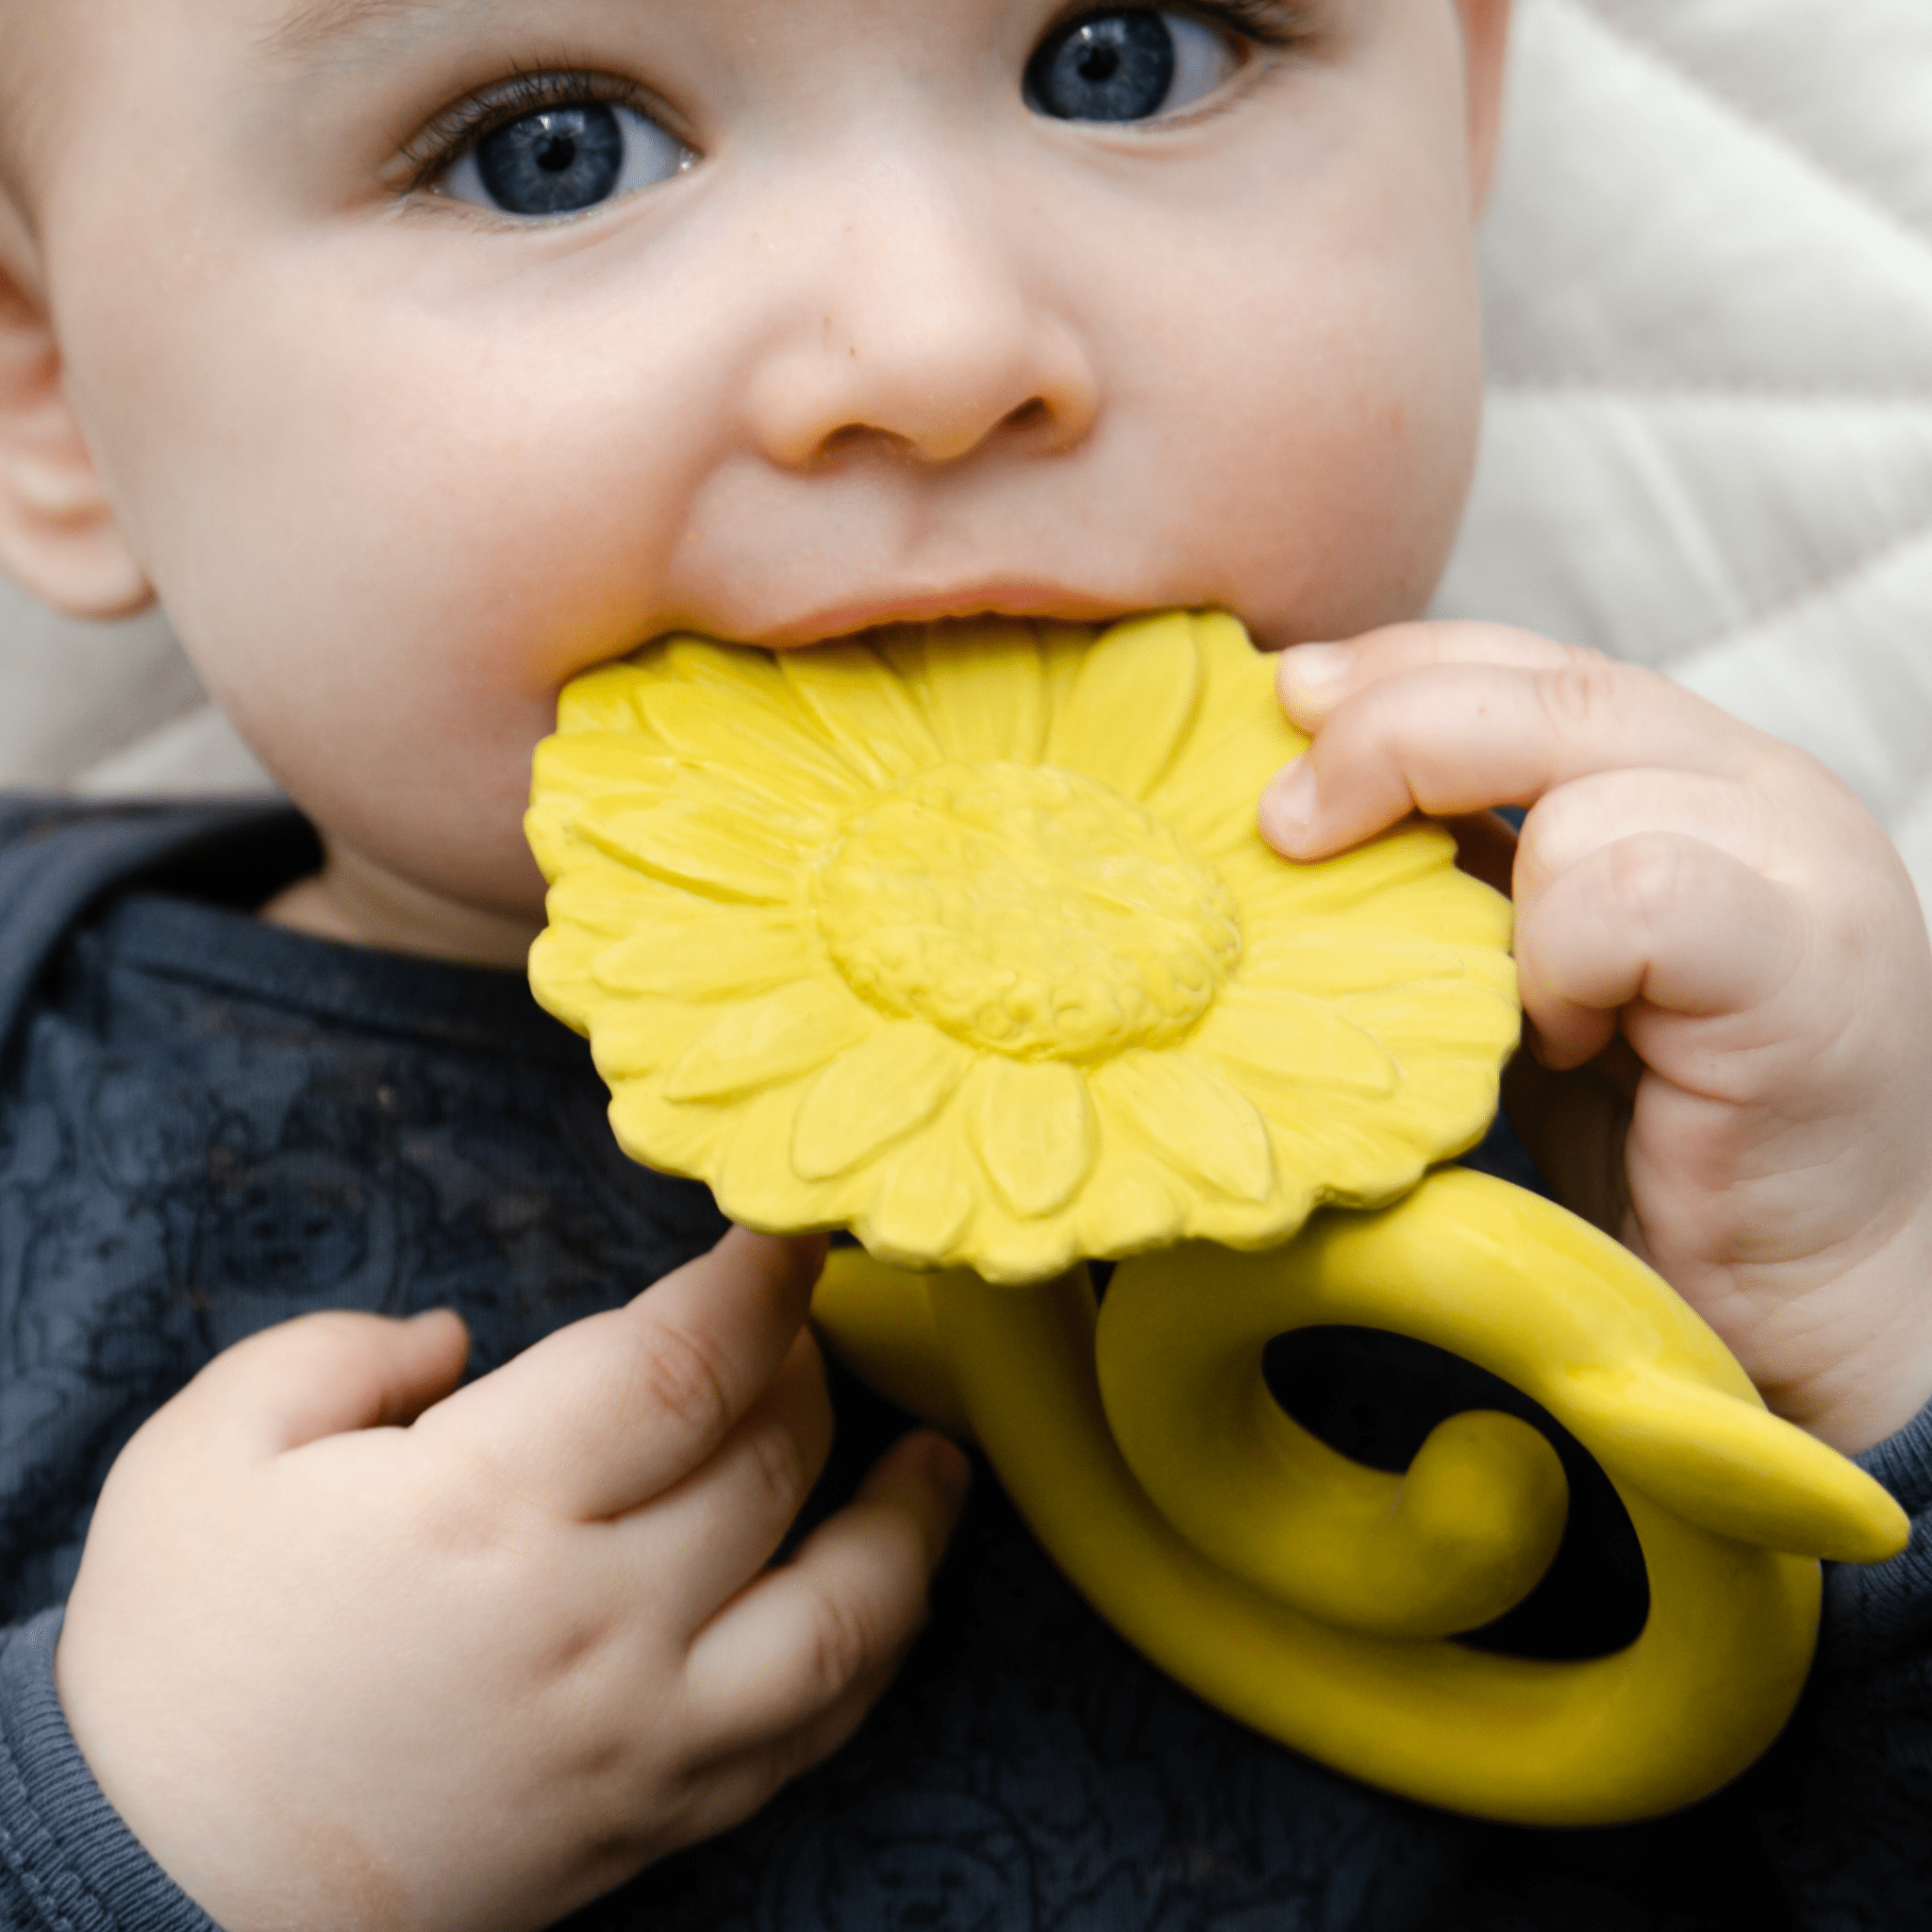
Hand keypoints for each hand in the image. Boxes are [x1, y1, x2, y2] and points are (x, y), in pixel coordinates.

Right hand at [55, 1229, 968, 1931]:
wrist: (147, 1893)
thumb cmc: (174, 1665)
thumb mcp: (207, 1453)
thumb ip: (347, 1352)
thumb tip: (468, 1340)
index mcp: (489, 1504)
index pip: (687, 1359)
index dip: (762, 1278)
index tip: (794, 1231)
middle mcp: (596, 1618)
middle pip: (770, 1460)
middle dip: (801, 1367)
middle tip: (785, 1325)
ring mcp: (641, 1732)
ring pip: (842, 1614)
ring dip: (910, 1523)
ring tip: (937, 1460)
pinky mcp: (652, 1819)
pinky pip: (809, 1734)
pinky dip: (874, 1654)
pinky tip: (892, 1600)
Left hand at [1259, 622, 1931, 1453]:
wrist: (1809, 1292)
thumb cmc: (1656, 1133)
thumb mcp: (1531, 965)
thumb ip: (1469, 864)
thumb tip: (1307, 789)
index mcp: (1696, 769)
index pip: (1528, 662)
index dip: (1393, 669)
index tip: (1281, 704)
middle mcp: (1765, 788)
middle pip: (1545, 690)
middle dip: (1384, 738)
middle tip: (1285, 823)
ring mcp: (1804, 864)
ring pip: (1581, 786)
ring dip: (1495, 895)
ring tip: (1510, 1006)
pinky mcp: (1809, 961)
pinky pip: (1631, 892)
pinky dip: (1562, 964)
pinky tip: (1570, 1042)